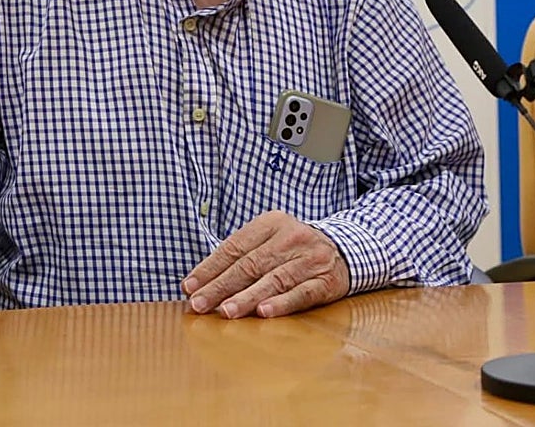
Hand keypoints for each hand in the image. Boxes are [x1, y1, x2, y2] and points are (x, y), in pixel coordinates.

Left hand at [181, 210, 349, 317]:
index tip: (189, 286)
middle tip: (199, 304)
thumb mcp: (270, 239)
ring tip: (225, 311)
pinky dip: (282, 303)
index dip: (210, 268)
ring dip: (247, 297)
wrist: (345, 249)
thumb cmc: (294, 248)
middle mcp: (291, 238)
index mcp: (271, 223)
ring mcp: (310, 259)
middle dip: (221, 286)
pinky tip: (264, 312)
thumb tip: (200, 281)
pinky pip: (301, 293)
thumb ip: (241, 255)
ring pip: (273, 279)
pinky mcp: (326, 281)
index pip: (234, 247)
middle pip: (250, 264)